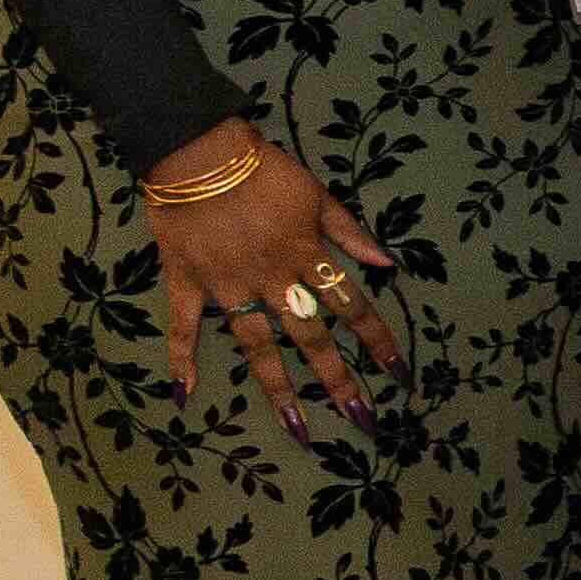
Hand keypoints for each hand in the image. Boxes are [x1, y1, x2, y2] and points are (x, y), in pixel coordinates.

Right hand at [140, 127, 397, 436]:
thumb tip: (388, 264)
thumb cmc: (263, 169)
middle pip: (312, 337)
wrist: (196, 150)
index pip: (352, 306)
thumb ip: (350, 233)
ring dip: (280, 389)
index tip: (399, 376)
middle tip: (363, 420)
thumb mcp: (318, 194)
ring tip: (300, 429)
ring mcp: (228, 286)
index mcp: (307, 257)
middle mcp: (273, 279)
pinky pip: (183, 327)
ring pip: (258, 346)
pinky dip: (181, 360)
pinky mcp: (187, 282)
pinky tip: (183, 396)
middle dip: (340, 380)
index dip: (378, 341)